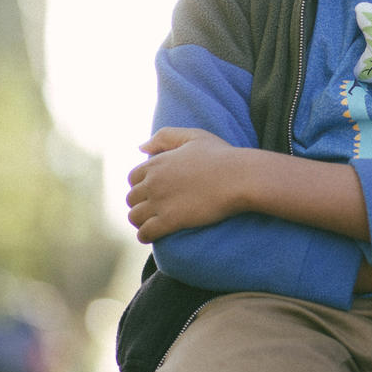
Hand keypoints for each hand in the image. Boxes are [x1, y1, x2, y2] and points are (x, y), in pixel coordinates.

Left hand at [126, 127, 250, 243]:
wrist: (239, 177)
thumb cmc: (221, 156)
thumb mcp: (193, 136)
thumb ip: (165, 137)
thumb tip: (141, 148)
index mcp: (157, 163)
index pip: (133, 178)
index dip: (141, 185)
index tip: (154, 192)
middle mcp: (153, 182)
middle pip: (131, 199)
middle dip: (141, 204)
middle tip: (155, 209)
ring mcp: (160, 202)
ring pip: (134, 217)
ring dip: (141, 221)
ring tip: (153, 223)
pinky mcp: (170, 221)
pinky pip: (145, 233)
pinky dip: (146, 235)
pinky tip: (155, 234)